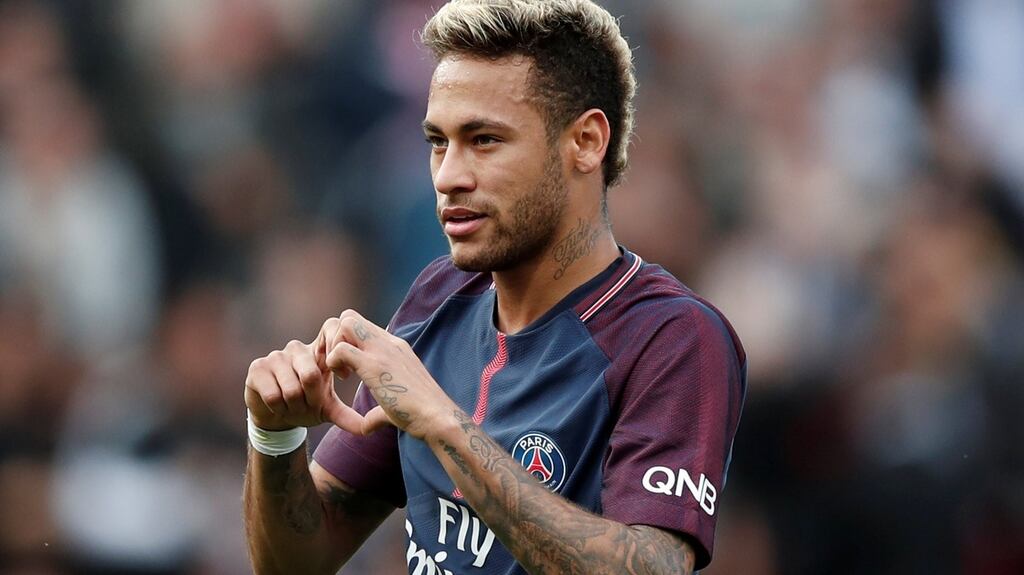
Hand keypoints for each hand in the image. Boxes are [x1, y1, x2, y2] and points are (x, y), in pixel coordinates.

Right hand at [244, 317, 366, 432]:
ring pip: (291, 390)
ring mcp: (276, 356)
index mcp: (318, 351)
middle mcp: (298, 349)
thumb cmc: (305, 405)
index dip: (338, 356)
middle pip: (311, 375)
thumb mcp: (328, 409)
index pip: (332, 329)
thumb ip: (347, 415)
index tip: (343, 376)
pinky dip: (279, 409)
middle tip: (310, 405)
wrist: (274, 416)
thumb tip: (368, 429)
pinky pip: (273, 396)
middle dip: (312, 400)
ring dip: (295, 407)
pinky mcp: (257, 368)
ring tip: (293, 406)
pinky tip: (277, 406)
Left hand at [326, 309, 456, 439]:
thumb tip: (366, 426)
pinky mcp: (375, 365)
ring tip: (341, 373)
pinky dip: (333, 361)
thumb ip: (378, 411)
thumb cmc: (420, 415)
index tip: (347, 368)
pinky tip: (342, 380)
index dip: (347, 343)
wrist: (437, 418)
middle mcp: (389, 343)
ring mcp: (383, 351)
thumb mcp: (395, 404)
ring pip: (346, 323)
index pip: (362, 325)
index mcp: (395, 347)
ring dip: (334, 346)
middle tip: (339, 366)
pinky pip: (341, 349)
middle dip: (336, 338)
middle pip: (351, 317)